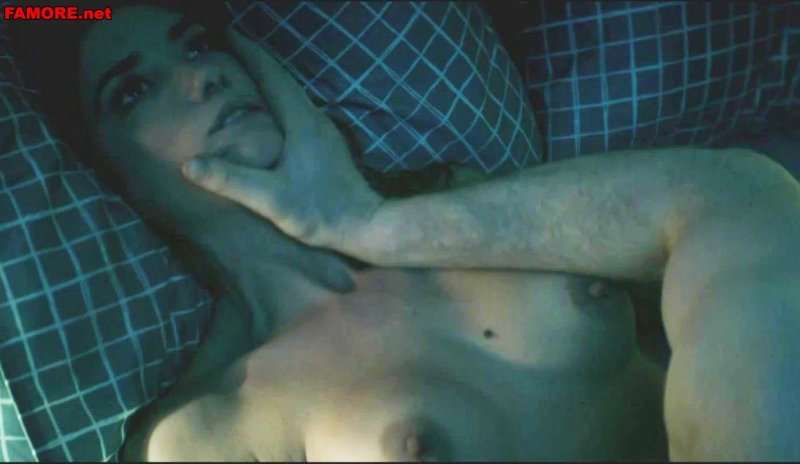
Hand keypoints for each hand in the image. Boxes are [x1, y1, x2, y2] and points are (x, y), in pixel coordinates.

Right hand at [182, 30, 383, 253]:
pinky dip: (278, 100)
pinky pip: (298, 110)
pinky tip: (269, 114)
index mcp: (301, 121)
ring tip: (243, 76)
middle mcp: (315, 118)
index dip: (249, 54)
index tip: (227, 37)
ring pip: (292, 94)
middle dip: (255, 62)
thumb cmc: (319, 213)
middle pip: (282, 80)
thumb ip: (232, 180)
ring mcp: (324, 131)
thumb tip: (189, 164)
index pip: (272, 76)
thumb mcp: (271, 199)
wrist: (365, 225)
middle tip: (229, 51)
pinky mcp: (326, 145)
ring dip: (268, 81)